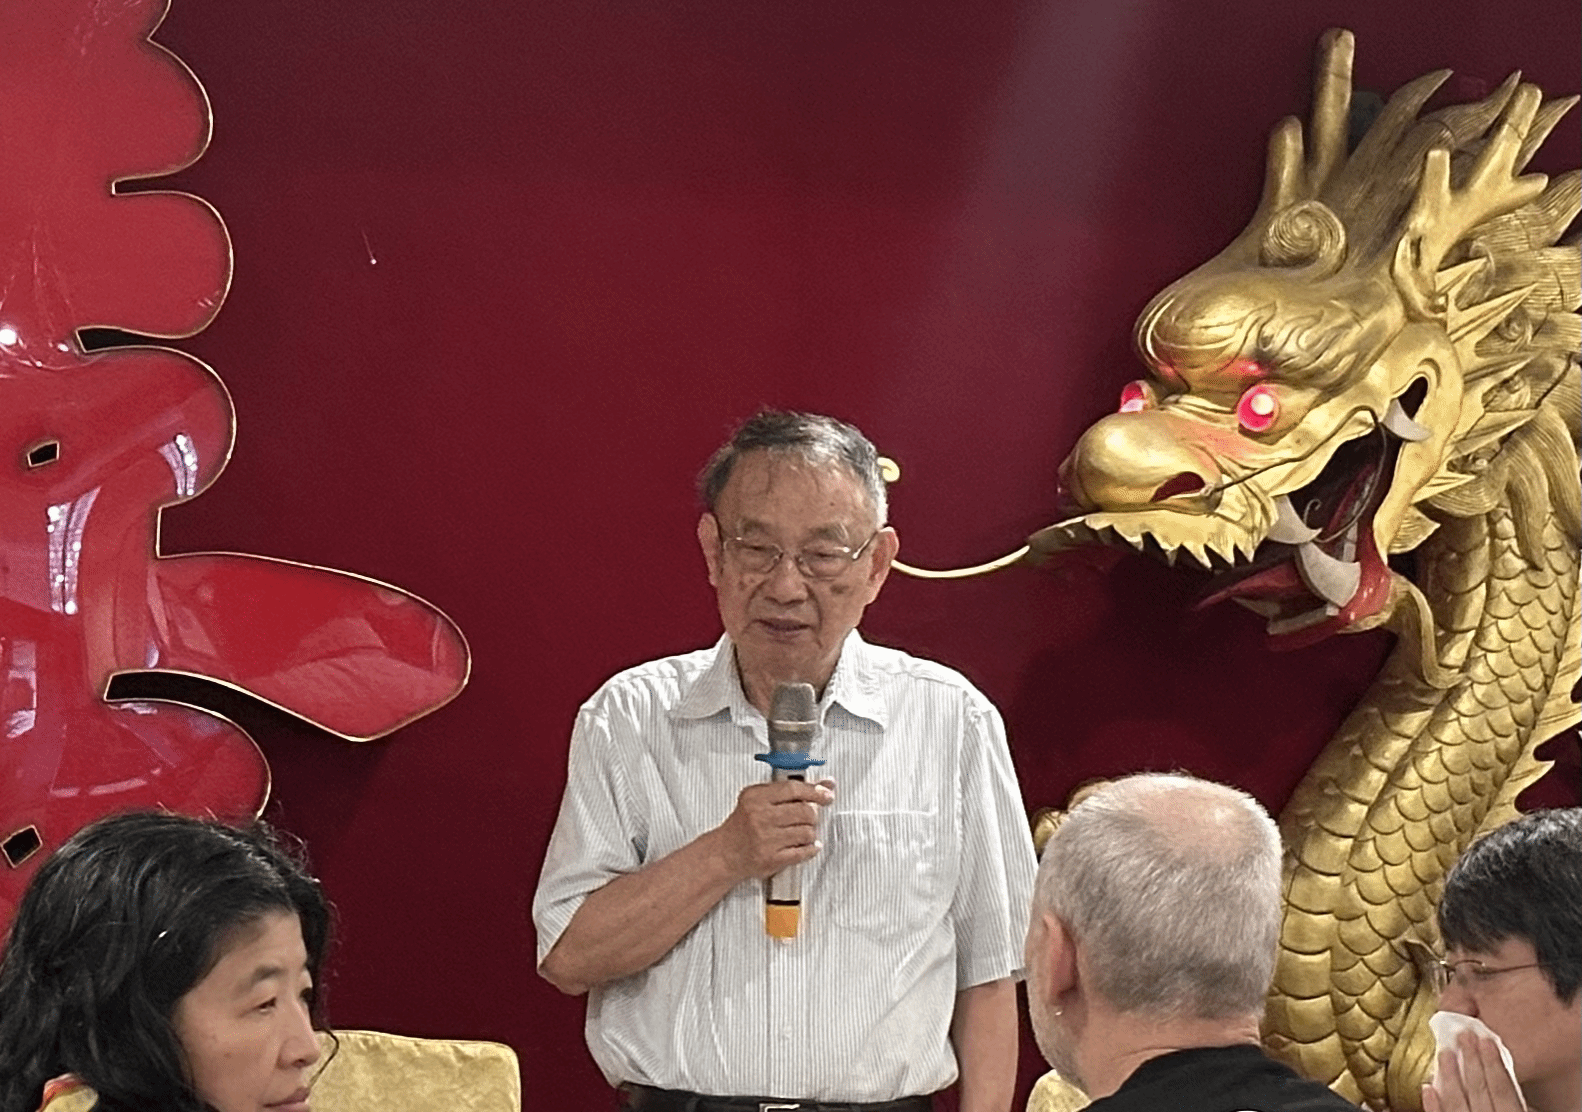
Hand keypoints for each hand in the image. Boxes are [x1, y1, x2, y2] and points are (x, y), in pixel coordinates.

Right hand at [713, 778, 834, 880]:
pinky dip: (810, 848)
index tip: (827, 793)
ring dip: (811, 832)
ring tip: (803, 831)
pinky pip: (803, 852)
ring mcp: (767, 840)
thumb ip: (787, 790)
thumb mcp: (757, 798)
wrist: (724, 853)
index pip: (793, 789)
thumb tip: (823, 784)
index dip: (815, 790)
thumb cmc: (742, 826)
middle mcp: (760, 818)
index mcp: (756, 798)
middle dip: (813, 814)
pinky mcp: (772, 859)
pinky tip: (808, 844)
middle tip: (811, 815)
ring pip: (807, 832)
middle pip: (804, 811)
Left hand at [1423, 1029, 1525, 1111]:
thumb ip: (1521, 1104)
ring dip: (1450, 1075)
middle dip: (1471, 1060)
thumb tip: (1515, 1084)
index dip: (1494, 1063)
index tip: (1487, 1041)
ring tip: (1444, 1052)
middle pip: (1479, 1089)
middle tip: (1464, 1034)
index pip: (1503, 1089)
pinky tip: (1427, 1088)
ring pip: (1457, 1101)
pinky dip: (1433, 1104)